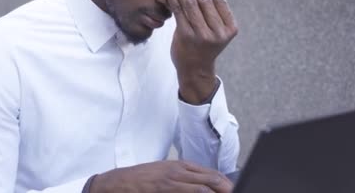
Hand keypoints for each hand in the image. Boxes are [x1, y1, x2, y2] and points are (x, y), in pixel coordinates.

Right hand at [90, 160, 232, 192]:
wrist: (119, 181)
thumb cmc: (142, 178)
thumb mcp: (166, 172)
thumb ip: (184, 178)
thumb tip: (204, 186)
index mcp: (181, 165)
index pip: (212, 173)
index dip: (226, 184)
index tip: (234, 191)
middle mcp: (179, 171)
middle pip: (212, 179)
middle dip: (227, 189)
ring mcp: (172, 181)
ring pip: (204, 188)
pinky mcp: (164, 189)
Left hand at [161, 0, 237, 103]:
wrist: (194, 69)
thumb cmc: (203, 45)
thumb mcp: (213, 29)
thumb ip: (209, 9)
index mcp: (230, 28)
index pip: (219, 0)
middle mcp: (218, 33)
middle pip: (205, 0)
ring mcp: (203, 35)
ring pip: (191, 3)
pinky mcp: (186, 36)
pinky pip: (178, 10)